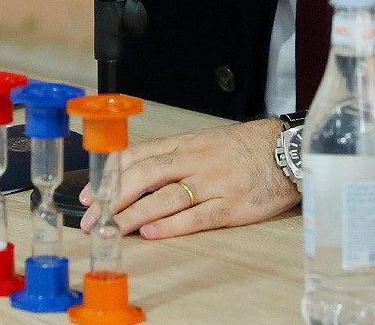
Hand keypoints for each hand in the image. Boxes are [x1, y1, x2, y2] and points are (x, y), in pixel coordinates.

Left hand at [80, 118, 296, 239]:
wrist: (286, 151)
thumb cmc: (244, 148)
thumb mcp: (203, 142)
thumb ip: (173, 156)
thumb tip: (137, 173)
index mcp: (184, 144)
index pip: (138, 155)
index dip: (109, 175)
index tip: (88, 191)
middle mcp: (193, 161)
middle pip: (144, 176)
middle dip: (113, 197)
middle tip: (92, 217)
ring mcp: (212, 183)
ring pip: (165, 198)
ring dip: (134, 215)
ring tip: (112, 229)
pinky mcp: (231, 206)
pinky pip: (197, 216)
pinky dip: (172, 225)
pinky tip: (152, 233)